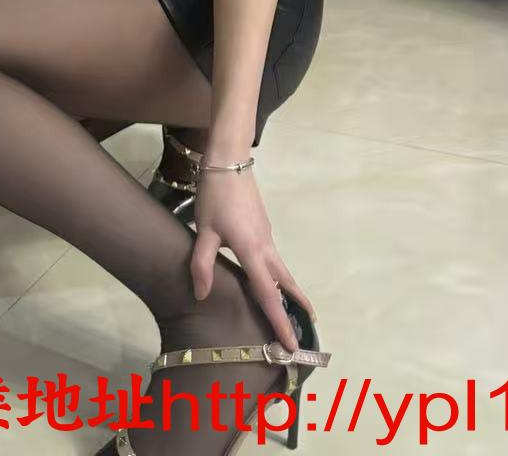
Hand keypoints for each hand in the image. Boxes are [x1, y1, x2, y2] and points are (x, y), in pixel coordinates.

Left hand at [189, 167, 317, 351]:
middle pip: (284, 283)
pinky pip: (273, 258)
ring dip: (287, 291)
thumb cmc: (216, 197)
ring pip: (280, 270)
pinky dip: (276, 275)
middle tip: (305, 330)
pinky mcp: (263, 228)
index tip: (292, 345)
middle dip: (295, 307)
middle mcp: (265, 247)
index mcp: (252, 251)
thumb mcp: (204, 231)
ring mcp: (266, 236)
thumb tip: (202, 295)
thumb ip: (202, 264)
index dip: (279, 321)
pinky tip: (268, 280)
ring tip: (292, 310)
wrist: (229, 162)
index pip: (268, 294)